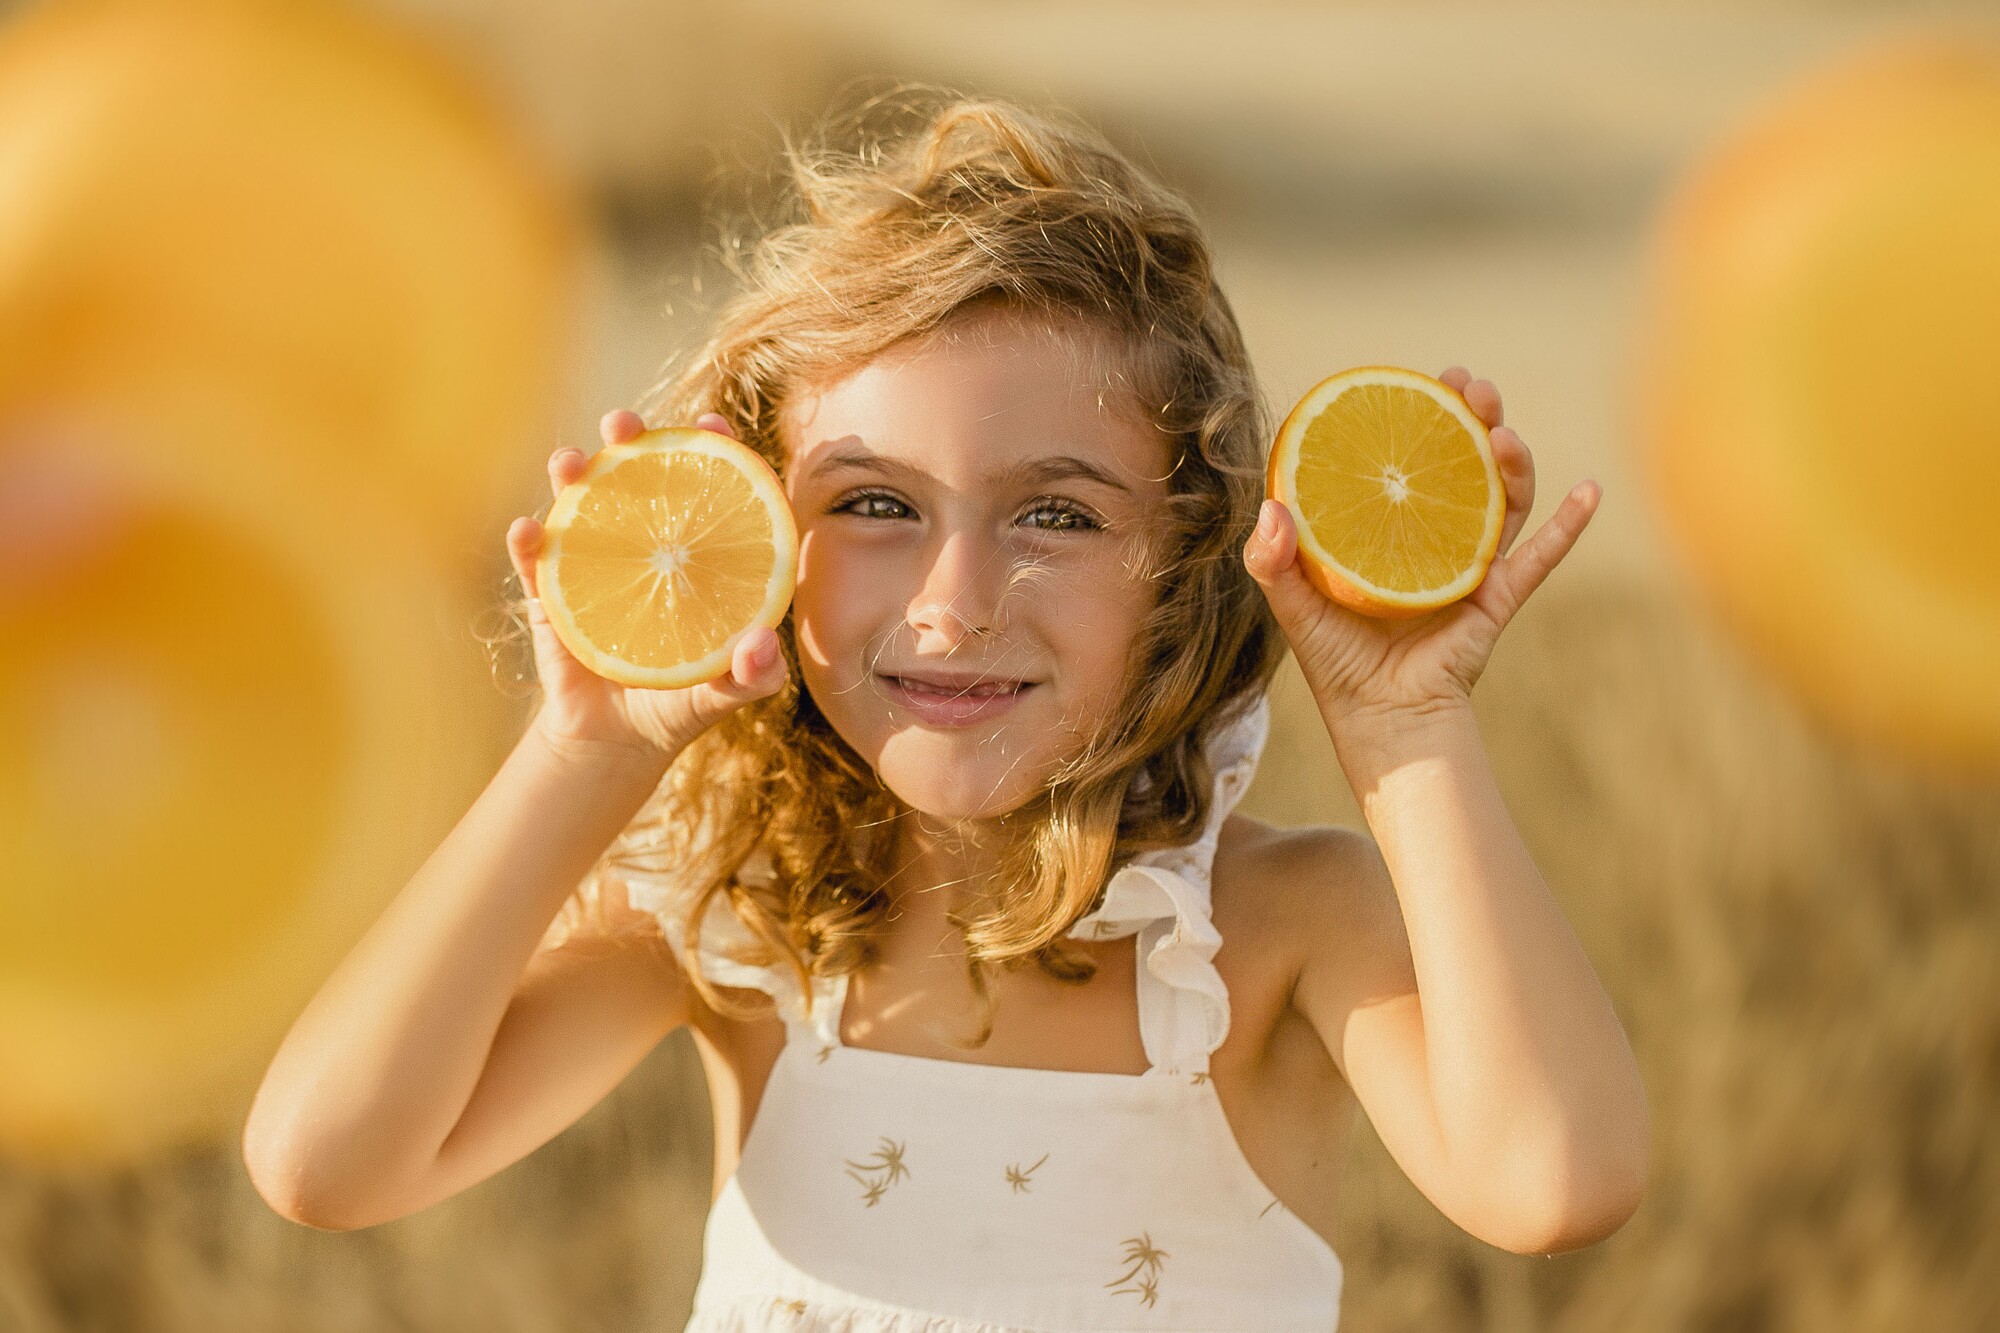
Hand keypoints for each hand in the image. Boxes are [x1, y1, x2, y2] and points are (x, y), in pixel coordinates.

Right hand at [505, 410, 787, 764]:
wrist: (617, 742)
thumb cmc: (681, 704)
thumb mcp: (727, 692)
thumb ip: (754, 675)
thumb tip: (761, 645)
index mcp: (692, 555)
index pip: (705, 488)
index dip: (710, 448)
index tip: (711, 422)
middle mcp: (641, 545)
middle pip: (635, 476)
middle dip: (629, 438)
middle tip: (623, 421)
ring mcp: (592, 565)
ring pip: (579, 504)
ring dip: (570, 473)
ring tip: (569, 460)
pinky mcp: (550, 597)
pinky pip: (533, 565)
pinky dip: (526, 543)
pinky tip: (525, 530)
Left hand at [1243, 367, 1599, 729]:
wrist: (1380, 719)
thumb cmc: (1335, 662)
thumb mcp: (1292, 605)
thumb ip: (1271, 560)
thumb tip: (1272, 509)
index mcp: (1388, 527)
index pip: (1407, 457)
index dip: (1420, 414)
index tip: (1423, 379)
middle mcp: (1433, 536)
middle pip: (1464, 462)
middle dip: (1473, 416)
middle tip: (1471, 386)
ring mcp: (1469, 564)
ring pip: (1503, 498)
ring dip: (1512, 460)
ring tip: (1502, 432)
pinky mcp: (1497, 597)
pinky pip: (1539, 558)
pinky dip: (1569, 526)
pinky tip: (1590, 491)